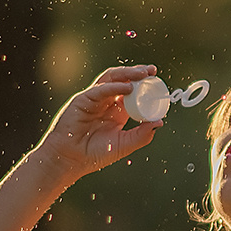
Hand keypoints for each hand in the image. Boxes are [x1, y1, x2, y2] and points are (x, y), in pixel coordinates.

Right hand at [36, 65, 163, 179]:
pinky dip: (115, 86)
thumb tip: (160, 122)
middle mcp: (106, 102)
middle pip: (123, 80)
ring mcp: (94, 99)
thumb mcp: (123, 145)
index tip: (158, 82)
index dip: (145, 85)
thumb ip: (141, 135)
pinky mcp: (83, 99)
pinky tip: (128, 87)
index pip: (133, 92)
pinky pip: (100, 89)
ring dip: (127, 73)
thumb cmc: (94, 154)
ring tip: (143, 73)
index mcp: (117, 111)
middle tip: (152, 71)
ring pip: (112, 79)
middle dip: (138, 73)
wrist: (70, 159)